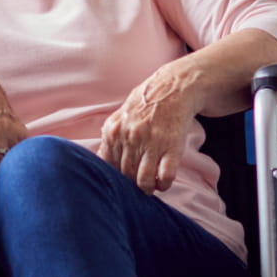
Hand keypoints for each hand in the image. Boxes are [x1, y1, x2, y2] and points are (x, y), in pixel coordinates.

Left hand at [99, 65, 197, 194]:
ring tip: (150, 188)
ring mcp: (151, 143)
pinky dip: (163, 185)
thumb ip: (111, 137)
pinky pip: (165, 176)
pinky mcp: (172, 148)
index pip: (107, 166)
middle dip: (131, 185)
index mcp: (114, 131)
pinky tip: (163, 183)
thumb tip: (101, 162)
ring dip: (147, 189)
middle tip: (137, 187)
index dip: (114, 178)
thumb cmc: (147, 104)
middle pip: (125, 175)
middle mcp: (130, 138)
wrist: (174, 88)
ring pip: (142, 180)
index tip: (121, 181)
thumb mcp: (121, 116)